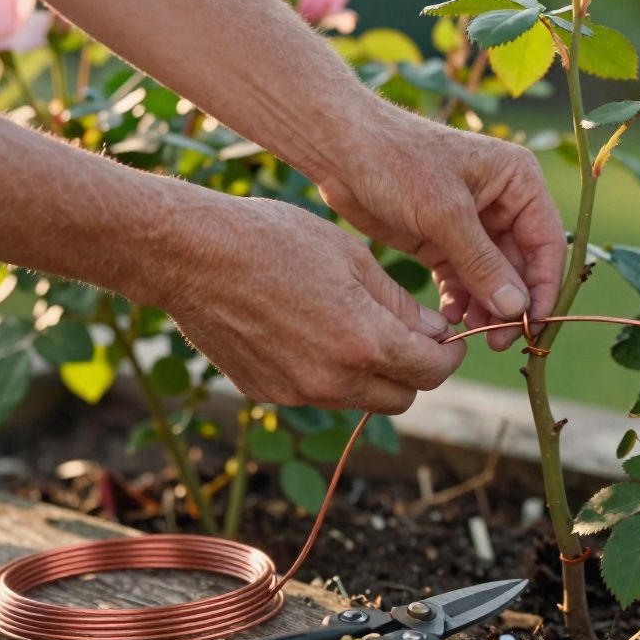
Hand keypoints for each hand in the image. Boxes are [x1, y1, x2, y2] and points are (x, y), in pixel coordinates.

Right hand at [153, 193, 465, 413]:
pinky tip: (310, 332)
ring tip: (356, 328)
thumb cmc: (274, 240)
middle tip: (409, 336)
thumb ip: (400, 304)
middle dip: (414, 371)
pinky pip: (316, 394)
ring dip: (371, 374)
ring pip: (358, 400)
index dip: (449, 355)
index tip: (447, 339)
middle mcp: (333, 381)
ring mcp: (297, 394)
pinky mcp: (267, 393)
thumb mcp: (352, 258)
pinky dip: (328, 374)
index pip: (432, 372)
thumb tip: (435, 333)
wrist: (191, 255)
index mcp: (365, 344)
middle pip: (401, 399)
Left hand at [316, 110, 566, 350]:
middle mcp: (501, 201)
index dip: (543, 287)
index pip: (547, 242)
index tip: (531, 325)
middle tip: (497, 340)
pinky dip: (459, 299)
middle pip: (521, 265)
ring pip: (491, 277)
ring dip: (485, 306)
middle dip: (510, 304)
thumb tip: (516, 309)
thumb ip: (482, 263)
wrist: (340, 150)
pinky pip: (462, 278)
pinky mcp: (441, 239)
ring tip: (471, 332)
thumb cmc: (396, 162)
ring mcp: (471, 222)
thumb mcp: (444, 214)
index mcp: (517, 181)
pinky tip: (449, 316)